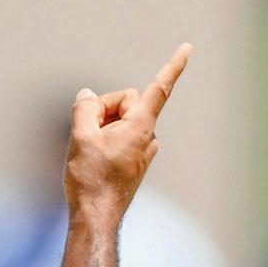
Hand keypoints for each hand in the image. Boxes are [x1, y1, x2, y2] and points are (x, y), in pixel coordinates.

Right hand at [63, 43, 191, 220]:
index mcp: (140, 126)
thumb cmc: (91, 181)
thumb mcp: (80, 137)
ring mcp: (143, 151)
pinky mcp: (136, 162)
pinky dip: (105, 141)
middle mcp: (148, 137)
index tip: (188, 48)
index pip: (159, 88)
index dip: (173, 66)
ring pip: (120, 122)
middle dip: (103, 110)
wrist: (96, 218)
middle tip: (85, 134)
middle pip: (125, 102)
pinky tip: (94, 161)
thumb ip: (84, 108)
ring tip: (89, 154)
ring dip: (102, 129)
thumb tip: (88, 97)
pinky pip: (120, 139)